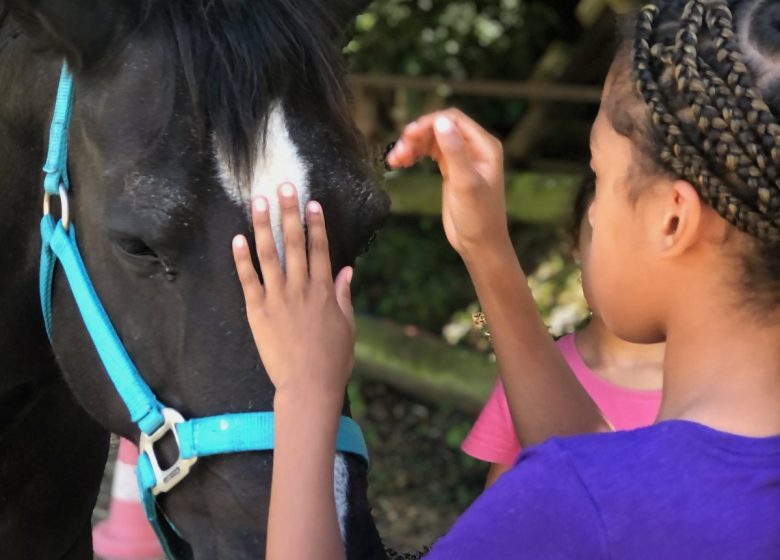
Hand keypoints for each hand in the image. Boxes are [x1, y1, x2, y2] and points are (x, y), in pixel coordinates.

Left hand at [232, 183, 354, 404]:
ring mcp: (278, 297)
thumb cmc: (332, 359)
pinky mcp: (258, 311)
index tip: (312, 202)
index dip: (316, 223)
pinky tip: (238, 238)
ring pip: (271, 254)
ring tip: (260, 201)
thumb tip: (347, 270)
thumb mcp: (347, 325)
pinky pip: (249, 279)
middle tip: (285, 186)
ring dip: (265, 225)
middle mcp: (301, 288)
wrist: (308, 384)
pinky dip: (243, 259)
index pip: (320, 248)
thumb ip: (343, 295)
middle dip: (290, 212)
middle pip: (296, 243)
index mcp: (324, 290)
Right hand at [386, 108, 510, 258]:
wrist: (479, 244)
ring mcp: (462, 158)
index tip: (408, 135)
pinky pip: (430, 154)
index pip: (454, 120)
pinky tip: (400, 163)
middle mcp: (474, 148)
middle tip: (398, 152)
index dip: (429, 123)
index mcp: (484, 146)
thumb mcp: (465, 183)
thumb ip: (454, 152)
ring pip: (432, 141)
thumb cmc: (478, 217)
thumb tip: (440, 122)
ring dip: (412, 146)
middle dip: (417, 136)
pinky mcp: (450, 170)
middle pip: (440, 128)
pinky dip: (415, 155)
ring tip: (395, 160)